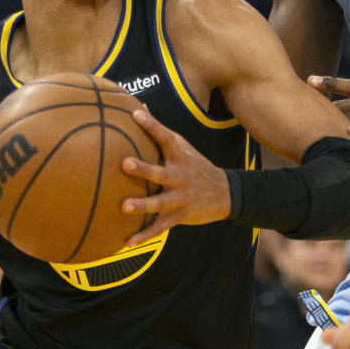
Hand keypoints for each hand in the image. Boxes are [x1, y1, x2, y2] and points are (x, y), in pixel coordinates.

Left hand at [119, 108, 231, 245]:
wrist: (225, 193)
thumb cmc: (195, 165)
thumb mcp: (183, 146)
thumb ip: (160, 130)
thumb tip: (139, 106)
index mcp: (179, 157)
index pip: (165, 137)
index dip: (152, 125)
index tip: (136, 114)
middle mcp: (180, 176)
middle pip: (160, 172)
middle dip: (143, 169)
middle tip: (124, 164)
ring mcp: (180, 198)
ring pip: (160, 203)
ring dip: (143, 205)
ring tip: (124, 206)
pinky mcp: (180, 216)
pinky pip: (160, 227)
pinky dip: (145, 235)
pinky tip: (127, 242)